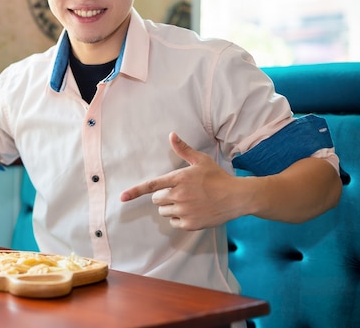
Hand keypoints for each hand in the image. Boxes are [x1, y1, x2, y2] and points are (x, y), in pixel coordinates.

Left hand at [120, 132, 244, 229]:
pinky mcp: (190, 223)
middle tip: (180, 192)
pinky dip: (178, 218)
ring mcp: (184, 210)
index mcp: (179, 178)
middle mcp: (179, 195)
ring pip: (163, 211)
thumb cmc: (218, 177)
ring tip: (187, 201)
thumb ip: (183, 149)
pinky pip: (173, 222)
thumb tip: (171, 134)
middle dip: (163, 196)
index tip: (122, 197)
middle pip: (156, 199)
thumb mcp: (201, 160)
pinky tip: (192, 211)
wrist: (237, 197)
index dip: (135, 191)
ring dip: (170, 207)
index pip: (152, 185)